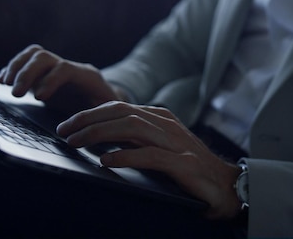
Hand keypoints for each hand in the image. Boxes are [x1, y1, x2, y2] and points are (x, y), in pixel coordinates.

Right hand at [0, 45, 122, 115]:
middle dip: (26, 73)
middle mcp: (69, 67)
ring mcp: (54, 69)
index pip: (65, 68)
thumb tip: (87, 128)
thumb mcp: (108, 114)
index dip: (50, 80)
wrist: (108, 101)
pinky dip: (11, 69)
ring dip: (15, 68)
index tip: (39, 98)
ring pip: (33, 55)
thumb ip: (98, 117)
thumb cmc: (109, 111)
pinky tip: (2, 81)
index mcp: (87, 76)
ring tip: (4, 84)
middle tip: (15, 93)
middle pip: (43, 57)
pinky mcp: (43, 74)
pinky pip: (25, 62)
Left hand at [56, 101, 241, 219]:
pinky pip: (149, 155)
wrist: (228, 186)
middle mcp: (166, 125)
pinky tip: (106, 161)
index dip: (90, 113)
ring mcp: (175, 142)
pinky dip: (125, 156)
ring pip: (131, 127)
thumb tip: (102, 141)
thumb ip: (137, 141)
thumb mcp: (160, 149)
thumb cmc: (190, 170)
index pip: (119, 107)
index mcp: (160, 118)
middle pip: (121, 111)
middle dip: (88, 119)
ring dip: (100, 133)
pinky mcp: (182, 163)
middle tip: (64, 131)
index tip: (68, 124)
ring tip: (77, 143)